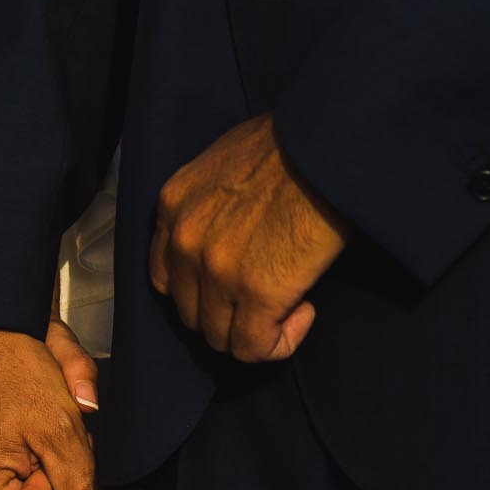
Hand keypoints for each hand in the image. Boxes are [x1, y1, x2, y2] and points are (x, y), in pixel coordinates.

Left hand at [151, 113, 349, 361]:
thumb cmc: (289, 141)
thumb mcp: (224, 159)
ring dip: (255, 330)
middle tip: (265, 296)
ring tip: (290, 302)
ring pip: (219, 338)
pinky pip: (253, 348)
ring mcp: (215, 271)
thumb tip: (229, 223)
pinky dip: (279, 342)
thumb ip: (209, 198)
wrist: (324, 143)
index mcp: (172, 205)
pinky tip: (304, 312)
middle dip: (228, 313)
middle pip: (190, 313)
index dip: (199, 291)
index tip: (232, 284)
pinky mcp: (256, 293)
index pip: (165, 277)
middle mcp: (183, 242)